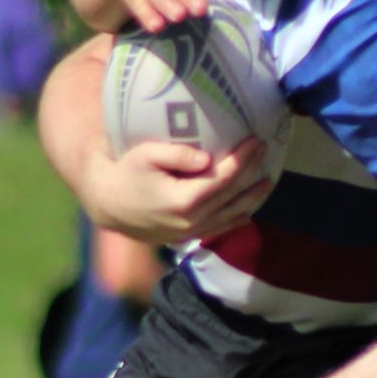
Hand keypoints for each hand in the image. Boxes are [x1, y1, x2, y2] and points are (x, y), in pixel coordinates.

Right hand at [81, 135, 272, 246]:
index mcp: (184, 200)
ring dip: (252, 198)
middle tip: (266, 151)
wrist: (108, 205)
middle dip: (252, 172)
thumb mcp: (147, 155)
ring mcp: (191, 232)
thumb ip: (178, 155)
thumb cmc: (127, 173)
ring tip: (267, 180)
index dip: (243, 159)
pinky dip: (238, 217)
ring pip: (231, 216)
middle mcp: (192, 221)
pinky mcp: (187, 237)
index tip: (257, 140)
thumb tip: (208, 160)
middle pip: (232, 196)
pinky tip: (248, 207)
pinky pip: (220, 228)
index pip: (224, 178)